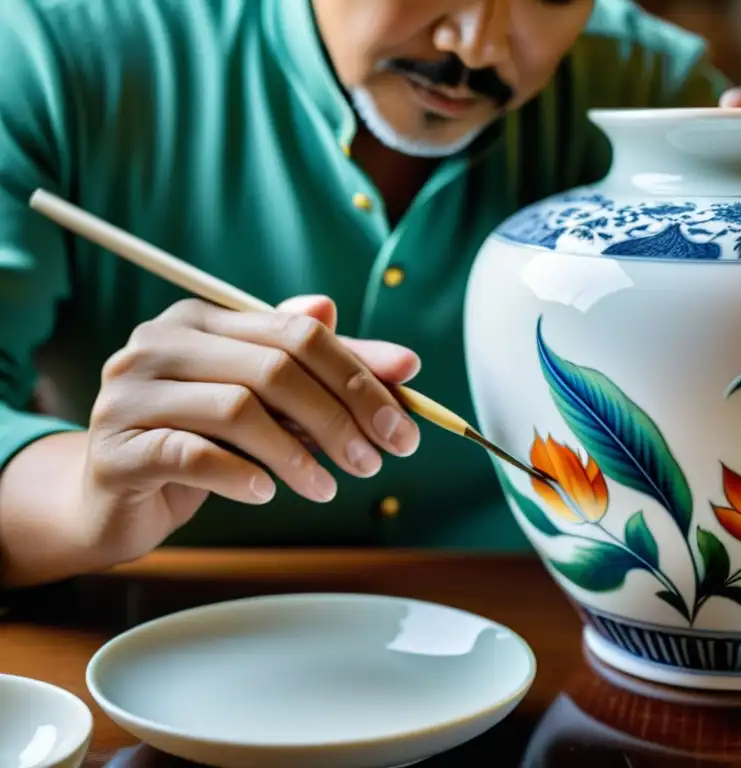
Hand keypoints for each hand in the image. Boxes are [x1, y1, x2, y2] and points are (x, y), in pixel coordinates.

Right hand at [77, 295, 420, 562]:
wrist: (114, 498)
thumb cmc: (202, 442)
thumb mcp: (269, 406)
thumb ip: (329, 378)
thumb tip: (406, 361)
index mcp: (203, 321)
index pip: (297, 333)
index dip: (359, 375)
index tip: (403, 421)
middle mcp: (161, 343)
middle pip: (274, 367)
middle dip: (339, 416)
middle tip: (375, 460)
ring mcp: (131, 394)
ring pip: (238, 409)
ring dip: (297, 454)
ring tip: (326, 488)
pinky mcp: (116, 449)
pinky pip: (191, 454)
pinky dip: (240, 474)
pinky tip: (268, 494)